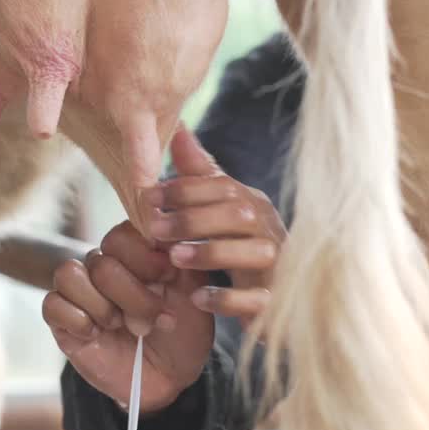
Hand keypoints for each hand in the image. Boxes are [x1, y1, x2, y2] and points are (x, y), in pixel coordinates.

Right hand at [43, 221, 214, 412]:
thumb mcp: (194, 292)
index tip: (168, 279)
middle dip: (134, 296)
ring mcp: (80, 292)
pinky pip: (53, 304)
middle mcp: (103, 266)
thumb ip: (180, 256)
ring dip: (103, 307)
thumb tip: (162, 223)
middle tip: (156, 320)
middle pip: (101, 261)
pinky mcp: (61, 320)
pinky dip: (78, 321)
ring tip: (124, 328)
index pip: (121, 235)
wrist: (171, 379)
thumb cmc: (183, 333)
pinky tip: (98, 335)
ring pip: (69, 275)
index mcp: (134, 253)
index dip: (143, 257)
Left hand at [139, 127, 286, 329]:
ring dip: (212, 252)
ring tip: (175, 258)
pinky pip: (256, 299)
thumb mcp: (221, 210)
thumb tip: (178, 128)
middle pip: (239, 214)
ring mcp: (278, 266)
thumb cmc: (241, 249)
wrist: (279, 302)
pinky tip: (197, 298)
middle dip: (194, 219)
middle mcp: (270, 230)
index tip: (149, 197)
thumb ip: (201, 175)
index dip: (186, 189)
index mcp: (254, 206)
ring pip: (254, 253)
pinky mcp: (276, 301)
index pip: (224, 187)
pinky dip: (226, 298)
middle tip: (155, 229)